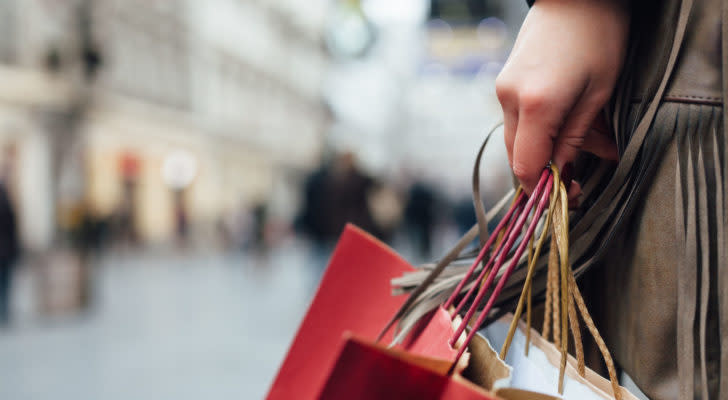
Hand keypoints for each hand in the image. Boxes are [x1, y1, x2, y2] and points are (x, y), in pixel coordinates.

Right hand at [495, 0, 628, 197]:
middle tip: (579, 179)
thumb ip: (577, 138)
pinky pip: (517, 121)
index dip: (543, 188)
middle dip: (545, 173)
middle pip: (516, 157)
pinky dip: (539, 131)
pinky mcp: (504, 83)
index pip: (525, 166)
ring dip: (545, 151)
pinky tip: (568, 125)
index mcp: (536, 104)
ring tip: (586, 145)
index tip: (568, 196)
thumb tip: (564, 174)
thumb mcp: (599, 93)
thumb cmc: (598, 36)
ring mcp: (503, 90)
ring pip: (516, 140)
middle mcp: (510, 99)